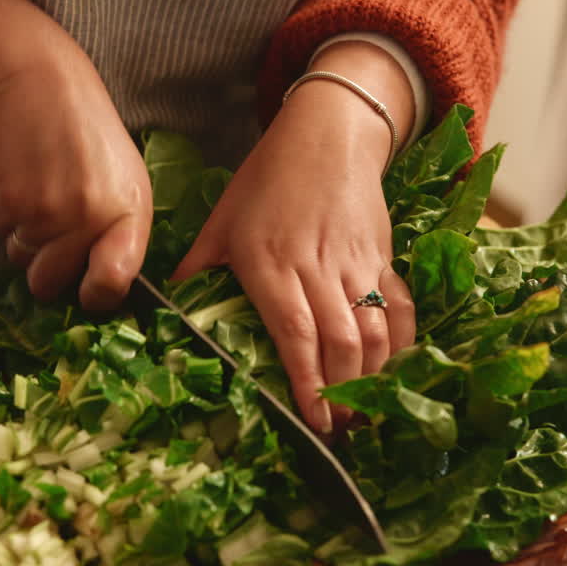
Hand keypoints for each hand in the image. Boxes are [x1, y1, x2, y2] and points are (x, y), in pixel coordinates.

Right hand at [0, 51, 151, 310]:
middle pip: (53, 284)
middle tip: (51, 231)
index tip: (88, 290)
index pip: (114, 283)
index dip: (96, 295)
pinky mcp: (8, 204)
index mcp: (129, 213)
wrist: (38, 82)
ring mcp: (47, 214)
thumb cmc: (85, 132)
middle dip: (46, 269)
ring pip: (22, 261)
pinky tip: (21, 180)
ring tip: (39, 192)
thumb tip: (101, 285)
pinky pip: (1, 235)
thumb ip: (118, 232)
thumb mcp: (123, 178)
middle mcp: (90, 219)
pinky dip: (6, 216)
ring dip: (24, 239)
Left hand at [173, 63, 415, 433]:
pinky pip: (399, 307)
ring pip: (375, 330)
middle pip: (341, 341)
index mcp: (271, 264)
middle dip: (343, 392)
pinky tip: (392, 372)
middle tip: (337, 431)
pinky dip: (401, 343)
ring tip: (362, 412)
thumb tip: (165, 308)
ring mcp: (357, 264)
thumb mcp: (221, 221)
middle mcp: (317, 267)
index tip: (313, 421)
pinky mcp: (383, 257)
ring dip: (373, 376)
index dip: (306, 381)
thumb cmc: (266, 180)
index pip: (294, 332)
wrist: (328, 135)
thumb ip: (198, 269)